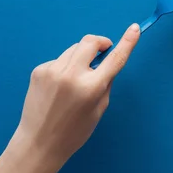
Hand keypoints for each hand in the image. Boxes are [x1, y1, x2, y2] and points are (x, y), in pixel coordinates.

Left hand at [0, 24, 140, 172]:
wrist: (38, 143)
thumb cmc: (74, 131)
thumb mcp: (99, 108)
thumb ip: (105, 82)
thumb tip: (106, 60)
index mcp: (91, 88)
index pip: (115, 59)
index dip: (127, 42)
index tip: (134, 28)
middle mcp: (71, 75)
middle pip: (90, 42)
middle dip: (100, 43)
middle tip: (103, 51)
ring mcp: (52, 71)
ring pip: (74, 49)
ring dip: (81, 56)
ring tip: (77, 77)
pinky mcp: (39, 70)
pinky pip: (59, 60)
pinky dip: (65, 67)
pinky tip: (60, 86)